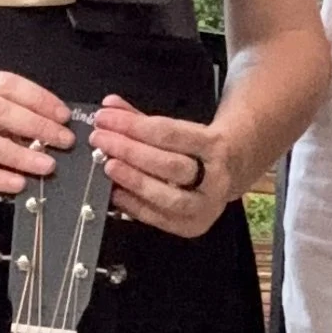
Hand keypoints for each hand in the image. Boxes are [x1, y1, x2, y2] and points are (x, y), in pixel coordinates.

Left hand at [88, 95, 242, 235]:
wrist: (231, 173)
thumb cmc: (199, 149)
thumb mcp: (179, 128)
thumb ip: (141, 118)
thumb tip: (109, 106)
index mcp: (214, 145)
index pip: (168, 133)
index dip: (132, 126)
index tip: (105, 119)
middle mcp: (215, 177)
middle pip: (169, 165)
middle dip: (129, 151)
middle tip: (100, 140)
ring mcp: (206, 205)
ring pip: (167, 196)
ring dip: (133, 180)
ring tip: (108, 166)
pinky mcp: (193, 226)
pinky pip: (159, 218)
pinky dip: (133, 205)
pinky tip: (115, 192)